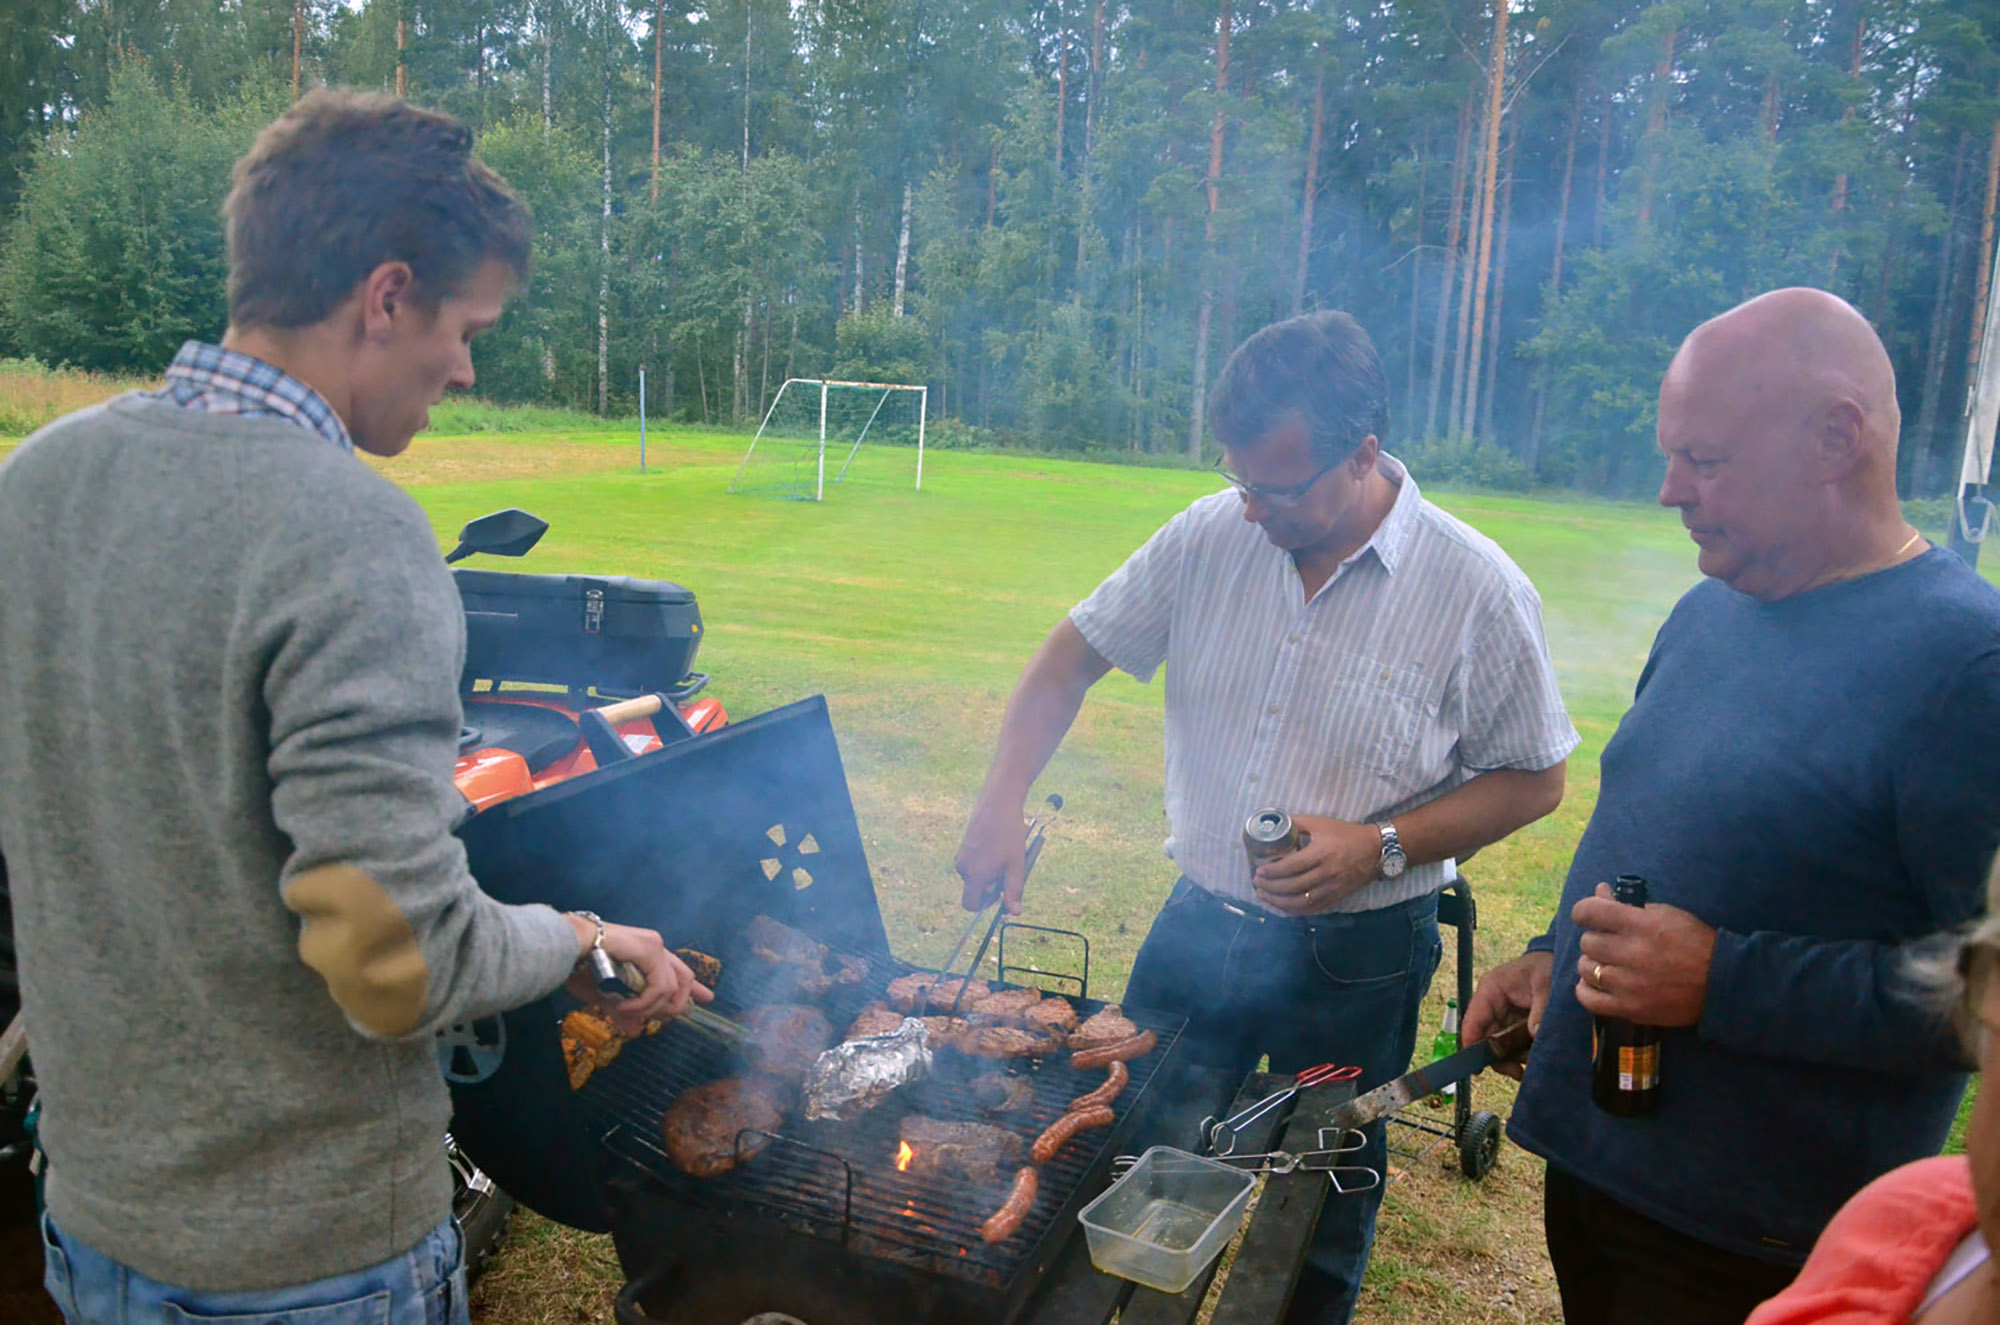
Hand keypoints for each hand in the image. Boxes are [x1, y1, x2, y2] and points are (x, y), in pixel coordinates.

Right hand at [564, 919, 713, 1037]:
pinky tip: (626, 1005)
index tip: (707, 999)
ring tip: (626, 1011)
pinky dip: (645, 1002)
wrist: (569, 947)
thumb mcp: (607, 995)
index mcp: (649, 954)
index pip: (680, 971)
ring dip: (649, 1007)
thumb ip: (624, 1011)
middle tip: (660, 1018)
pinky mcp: (650, 948)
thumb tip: (635, 1033)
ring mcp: (655, 946)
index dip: (694, 987)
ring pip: (670, 988)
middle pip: (684, 979)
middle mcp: (656, 947)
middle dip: (677, 1004)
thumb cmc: (582, 966)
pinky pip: (659, 986)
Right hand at [955, 799, 1029, 914]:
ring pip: (974, 874)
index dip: (985, 904)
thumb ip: (1014, 890)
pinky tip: (997, 843)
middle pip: (974, 889)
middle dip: (990, 884)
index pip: (970, 905)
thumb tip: (1014, 912)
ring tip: (1004, 852)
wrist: (999, 802)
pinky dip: (984, 860)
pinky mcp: (963, 844)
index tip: (999, 891)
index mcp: (974, 874)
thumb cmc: (1009, 834)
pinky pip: (973, 862)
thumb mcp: (1016, 865)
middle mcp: (962, 867)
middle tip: (1007, 866)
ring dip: (988, 871)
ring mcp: (961, 854)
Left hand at [1250, 815, 1379, 915]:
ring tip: (1263, 895)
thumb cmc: (1346, 834)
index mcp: (1322, 853)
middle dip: (1271, 887)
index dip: (1273, 871)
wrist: (1375, 851)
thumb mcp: (1321, 822)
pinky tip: (1281, 905)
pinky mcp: (1336, 898)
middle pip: (1293, 886)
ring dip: (1278, 902)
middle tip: (1256, 882)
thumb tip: (1274, 822)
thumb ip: (1297, 822)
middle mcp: (1327, 873)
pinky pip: (1311, 910)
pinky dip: (1293, 910)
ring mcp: (1332, 889)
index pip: (1292, 866)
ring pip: (1301, 902)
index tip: (1259, 871)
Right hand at [1462, 950, 1550, 1080]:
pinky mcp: (1515, 1023)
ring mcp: (1503, 1015)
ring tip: (1533, 1063)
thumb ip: (1541, 1008)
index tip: (1476, 1068)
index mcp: (1490, 990)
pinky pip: (1512, 1044)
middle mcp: (1492, 1005)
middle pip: (1485, 1039)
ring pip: (1498, 1045)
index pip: (1473, 1021)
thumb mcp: (1546, 983)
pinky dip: (1521, 1054)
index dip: (1471, 1045)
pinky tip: (1535, 1057)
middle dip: (1500, 1058)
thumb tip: (1534, 1034)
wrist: (1560, 961)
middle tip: (1518, 1072)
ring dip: (1513, 1058)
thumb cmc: (1547, 967)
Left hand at [1572, 882, 1714, 1027]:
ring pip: (1586, 968)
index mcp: (1640, 925)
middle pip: (1587, 942)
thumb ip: (1628, 904)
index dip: (1584, 911)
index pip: (1588, 911)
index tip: (1590, 915)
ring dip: (1593, 963)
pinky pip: (1589, 999)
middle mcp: (1631, 953)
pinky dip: (1586, 990)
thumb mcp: (1666, 914)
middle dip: (1597, 939)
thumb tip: (1599, 892)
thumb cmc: (1695, 942)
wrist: (1722, 983)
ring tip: (1608, 964)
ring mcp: (1629, 984)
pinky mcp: (1631, 1008)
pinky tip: (1596, 984)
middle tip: (1611, 943)